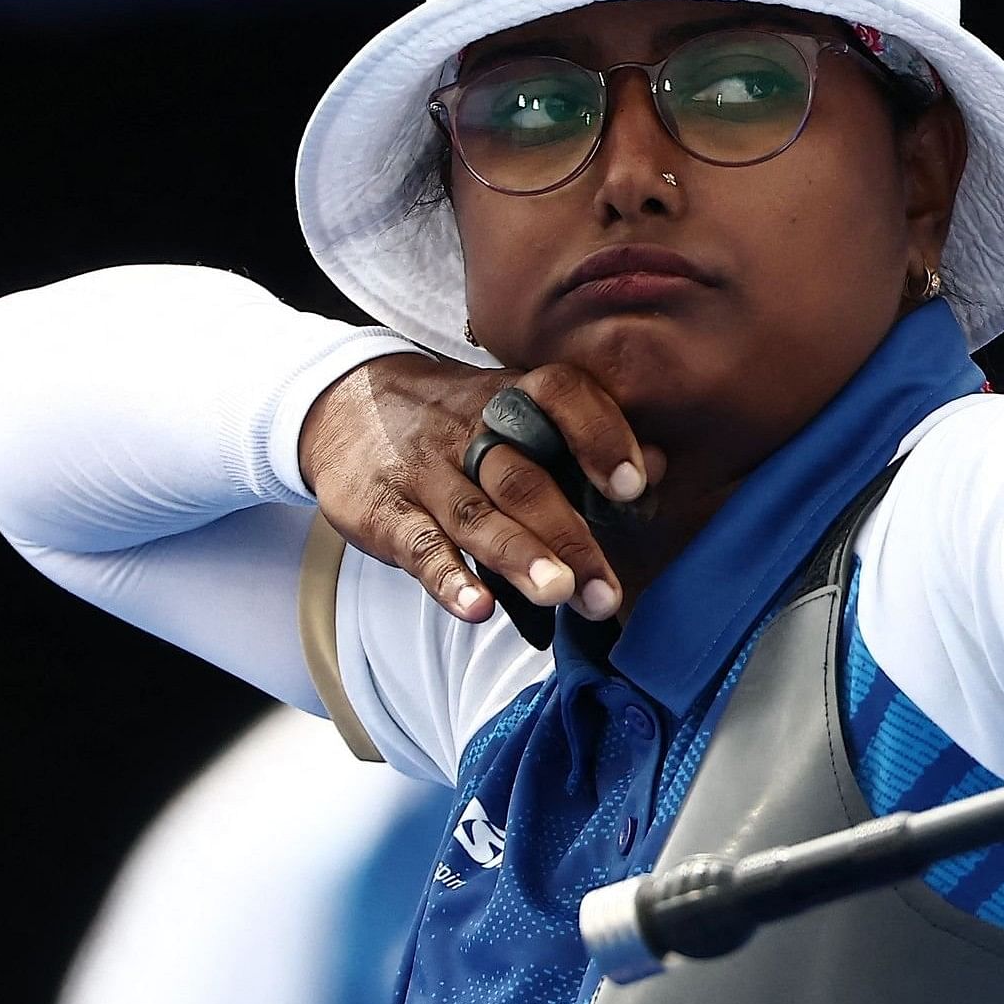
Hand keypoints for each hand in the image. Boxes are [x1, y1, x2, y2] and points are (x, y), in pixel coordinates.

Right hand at [296, 355, 656, 624]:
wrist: (345, 405)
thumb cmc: (463, 424)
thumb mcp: (518, 416)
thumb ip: (585, 441)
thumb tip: (658, 468)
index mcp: (515, 399)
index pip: (561, 395)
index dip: (600, 436)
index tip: (632, 486)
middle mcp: (471, 431)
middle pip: (525, 479)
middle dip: (570, 536)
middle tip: (605, 591)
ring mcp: (424, 472)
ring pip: (477, 514)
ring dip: (520, 556)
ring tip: (558, 594)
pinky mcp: (383, 512)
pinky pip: (417, 545)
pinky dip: (447, 579)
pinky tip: (477, 608)